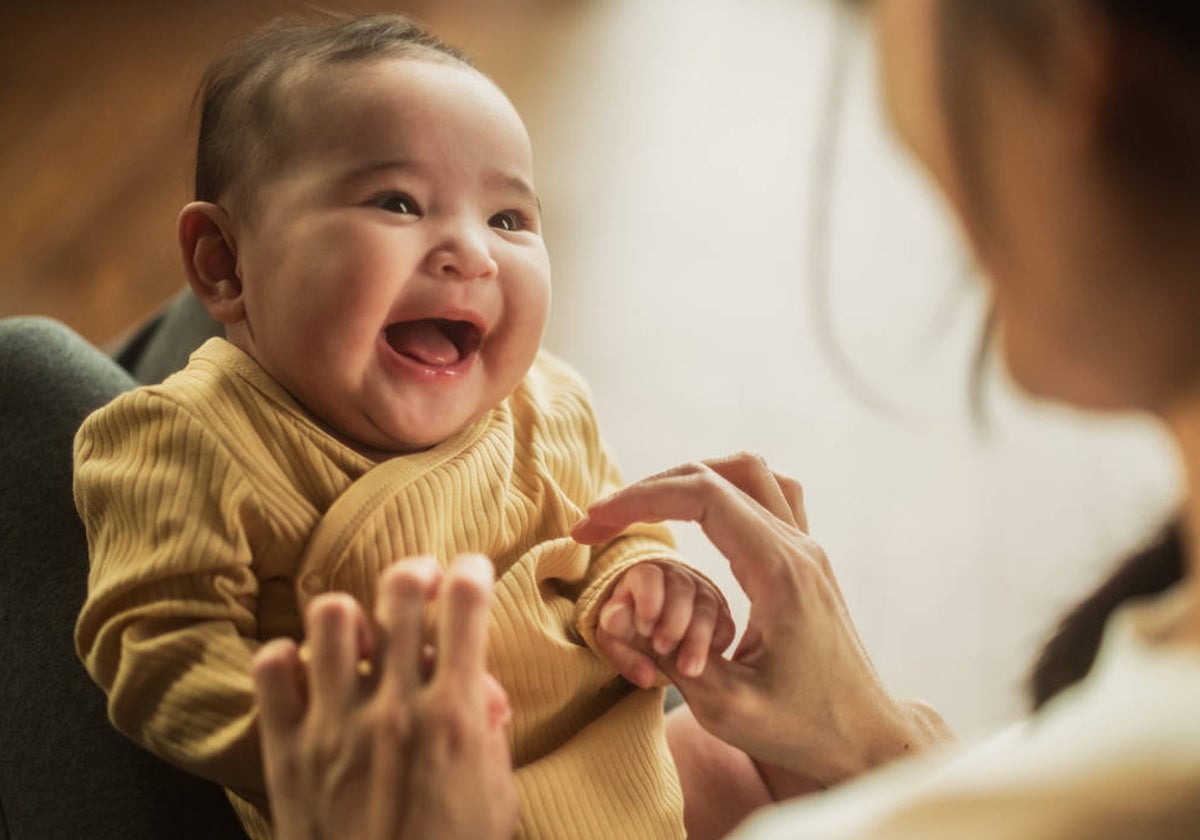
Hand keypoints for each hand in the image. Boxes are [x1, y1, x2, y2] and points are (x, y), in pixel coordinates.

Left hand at [252, 554, 518, 839]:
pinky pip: (272, 668)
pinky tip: (308, 673)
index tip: (470, 573)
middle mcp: (394, 708)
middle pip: (400, 591)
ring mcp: (333, 726)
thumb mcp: (496, 799)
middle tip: (420, 586)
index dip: (471, 573)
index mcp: (455, 717)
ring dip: (353, 613)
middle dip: (415, 573)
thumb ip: (490, 733)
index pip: (465, 605)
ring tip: (361, 635)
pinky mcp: (286, 750)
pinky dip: (288, 657)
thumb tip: (480, 687)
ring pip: (331, 615)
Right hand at [573, 453, 951, 786]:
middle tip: (599, 523)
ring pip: (748, 473)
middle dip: (652, 488)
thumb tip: (618, 617)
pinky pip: (769, 494)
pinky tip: (696, 518)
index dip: (639, 500)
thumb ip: (669, 660)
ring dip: (689, 480)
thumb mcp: (728, 709)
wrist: (869, 739)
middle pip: (720, 473)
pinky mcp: (805, 561)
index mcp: (781, 572)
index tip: (591, 527)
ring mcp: (806, 549)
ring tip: (643, 508)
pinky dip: (723, 491)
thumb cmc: (804, 729)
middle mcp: (798, 548)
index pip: (704, 497)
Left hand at [596, 561, 735, 687]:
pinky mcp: (721, 614)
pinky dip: (717, 645)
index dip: (648, 599)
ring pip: (708, 608)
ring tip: (687, 669)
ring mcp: (702, 593)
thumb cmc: (628, 629)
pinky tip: (706, 664)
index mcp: (644, 576)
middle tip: (662, 648)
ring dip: (698, 640)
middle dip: (674, 621)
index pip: (649, 576)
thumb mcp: (614, 641)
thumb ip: (624, 654)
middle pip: (682, 590)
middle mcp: (677, 578)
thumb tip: (646, 677)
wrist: (649, 624)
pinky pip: (726, 626)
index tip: (644, 628)